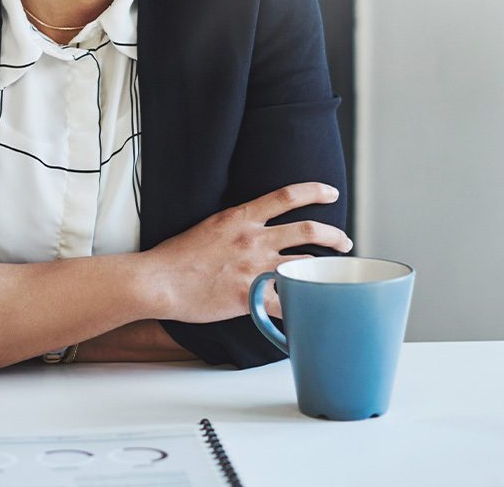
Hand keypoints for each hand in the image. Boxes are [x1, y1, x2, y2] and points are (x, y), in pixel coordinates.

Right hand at [144, 182, 349, 322]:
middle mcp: (253, 239)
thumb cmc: (176, 256)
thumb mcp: (209, 226)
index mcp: (241, 217)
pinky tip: (311, 313)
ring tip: (335, 275)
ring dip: (325, 271)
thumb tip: (250, 226)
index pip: (286, 196)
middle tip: (344, 241)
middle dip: (334, 235)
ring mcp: (254, 267)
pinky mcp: (251, 296)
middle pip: (308, 230)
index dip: (314, 191)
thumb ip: (234, 225)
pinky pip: (287, 303)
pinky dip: (302, 308)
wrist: (159, 280)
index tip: (330, 192)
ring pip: (305, 265)